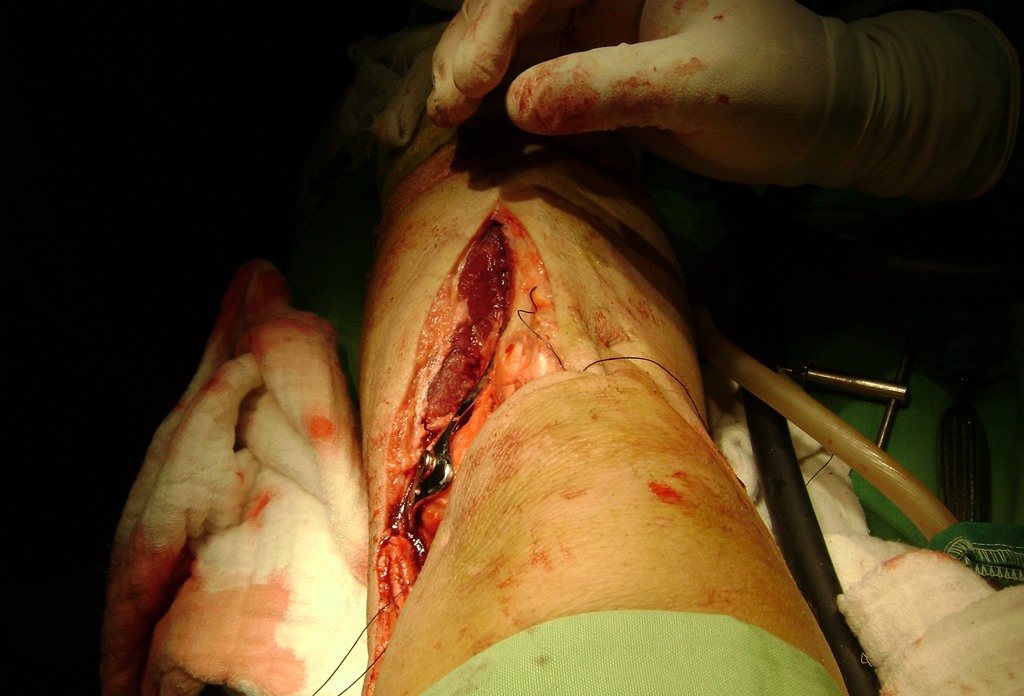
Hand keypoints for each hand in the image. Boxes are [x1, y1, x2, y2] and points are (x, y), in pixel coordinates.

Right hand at [428, 0, 1018, 200]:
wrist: (817, 120)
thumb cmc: (780, 88)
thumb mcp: (701, 87)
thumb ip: (612, 88)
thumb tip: (519, 104)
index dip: (490, 29)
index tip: (464, 92)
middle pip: (509, 6)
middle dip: (465, 55)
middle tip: (441, 115)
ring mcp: (595, 20)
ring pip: (509, 41)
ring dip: (467, 81)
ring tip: (430, 126)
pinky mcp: (593, 63)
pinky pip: (529, 76)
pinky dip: (495, 105)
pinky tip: (466, 131)